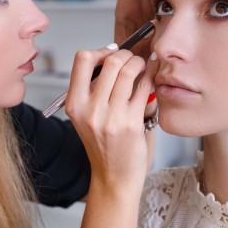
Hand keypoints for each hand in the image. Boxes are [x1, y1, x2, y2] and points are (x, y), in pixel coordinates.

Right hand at [65, 45, 156, 190]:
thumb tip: (116, 54)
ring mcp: (111, 117)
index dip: (100, 51)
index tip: (110, 56)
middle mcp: (90, 109)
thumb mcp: (87, 116)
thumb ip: (95, 88)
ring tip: (144, 65)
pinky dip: (151, 75)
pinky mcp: (131, 123)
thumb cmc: (104, 144)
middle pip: (110, 61)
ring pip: (129, 70)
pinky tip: (153, 75)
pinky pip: (144, 87)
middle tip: (133, 59)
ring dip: (140, 62)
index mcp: (75, 104)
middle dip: (126, 54)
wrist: (113, 176)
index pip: (82, 60)